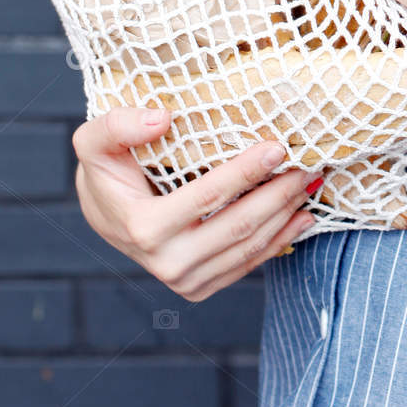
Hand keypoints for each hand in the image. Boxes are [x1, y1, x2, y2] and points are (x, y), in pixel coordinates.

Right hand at [72, 104, 321, 301]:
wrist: (105, 211)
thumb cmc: (106, 168)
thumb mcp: (95, 139)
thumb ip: (119, 124)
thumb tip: (163, 118)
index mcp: (143, 226)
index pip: (208, 196)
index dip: (246, 171)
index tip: (278, 147)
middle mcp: (165, 261)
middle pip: (239, 225)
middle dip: (280, 193)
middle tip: (309, 165)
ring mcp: (184, 280)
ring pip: (250, 247)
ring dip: (287, 214)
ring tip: (311, 183)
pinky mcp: (199, 287)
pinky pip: (248, 265)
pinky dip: (280, 240)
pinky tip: (302, 216)